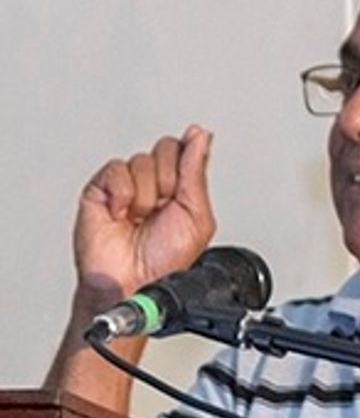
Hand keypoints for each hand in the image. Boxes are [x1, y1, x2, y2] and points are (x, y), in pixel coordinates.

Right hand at [75, 124, 216, 302]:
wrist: (133, 283)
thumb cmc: (165, 262)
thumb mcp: (196, 217)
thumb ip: (196, 172)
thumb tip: (200, 135)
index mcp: (180, 190)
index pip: (186, 151)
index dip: (186, 163)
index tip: (182, 188)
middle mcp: (154, 184)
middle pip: (165, 148)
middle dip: (168, 182)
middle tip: (162, 211)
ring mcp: (127, 186)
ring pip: (142, 161)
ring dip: (146, 196)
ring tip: (140, 220)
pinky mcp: (101, 190)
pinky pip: (117, 170)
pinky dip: (123, 195)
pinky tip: (122, 216)